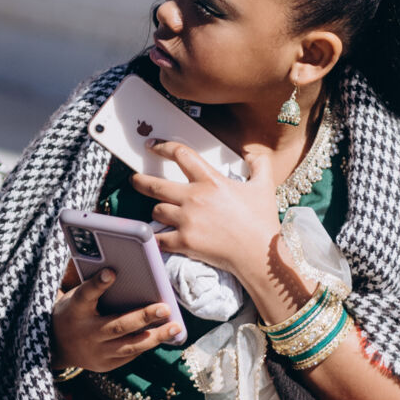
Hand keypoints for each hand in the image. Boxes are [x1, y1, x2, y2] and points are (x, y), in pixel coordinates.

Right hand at [48, 268, 181, 371]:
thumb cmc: (74, 312)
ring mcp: (96, 353)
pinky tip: (164, 335)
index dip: (97, 284)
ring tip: (176, 327)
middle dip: (143, 317)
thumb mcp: (77, 297)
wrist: (56, 345)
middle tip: (164, 307)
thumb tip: (125, 271)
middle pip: (117, 326)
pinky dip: (148, 343)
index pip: (86, 295)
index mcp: (75, 310)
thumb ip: (96, 287)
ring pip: (129, 346)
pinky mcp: (105, 365)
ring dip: (155, 336)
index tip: (111, 272)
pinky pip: (131, 355)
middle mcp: (86, 333)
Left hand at [132, 141, 279, 281]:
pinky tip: (155, 236)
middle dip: (140, 181)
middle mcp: (194, 198)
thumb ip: (259, 164)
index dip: (163, 147)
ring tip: (159, 211)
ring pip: (156, 210)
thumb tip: (251, 154)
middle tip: (135, 179)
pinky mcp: (184, 242)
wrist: (260, 254)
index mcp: (211, 181)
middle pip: (155, 185)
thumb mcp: (265, 186)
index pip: (181, 155)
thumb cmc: (262, 221)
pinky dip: (156, 238)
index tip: (153, 145)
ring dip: (157, 210)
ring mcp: (187, 221)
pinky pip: (159, 238)